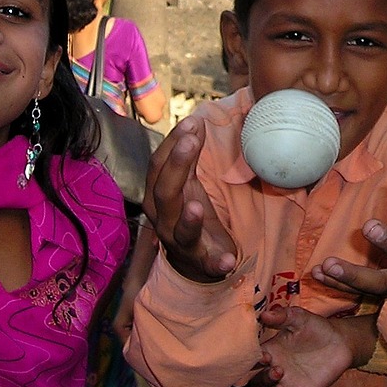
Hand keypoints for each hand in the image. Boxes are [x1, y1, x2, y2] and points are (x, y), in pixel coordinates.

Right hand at [143, 115, 236, 282]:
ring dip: (188, 219)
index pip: (158, 167)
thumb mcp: (188, 184)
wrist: (193, 262)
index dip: (172, 144)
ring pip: (180, 231)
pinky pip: (208, 265)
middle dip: (176, 166)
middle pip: (164, 192)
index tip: (191, 122)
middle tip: (191, 141)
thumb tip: (196, 121)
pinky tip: (228, 261)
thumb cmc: (188, 214)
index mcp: (159, 197)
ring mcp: (181, 243)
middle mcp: (164, 219)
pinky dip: (217, 264)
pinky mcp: (202, 263)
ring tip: (197, 206)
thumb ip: (189, 157)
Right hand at [246, 307, 369, 386]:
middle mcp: (276, 372)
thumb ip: (282, 316)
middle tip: (278, 370)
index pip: (251, 362)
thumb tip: (263, 315)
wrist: (340, 340)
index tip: (263, 356)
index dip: (252, 362)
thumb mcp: (299, 318)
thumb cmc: (315, 327)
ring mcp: (290, 385)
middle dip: (263, 381)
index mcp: (271, 353)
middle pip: (257, 384)